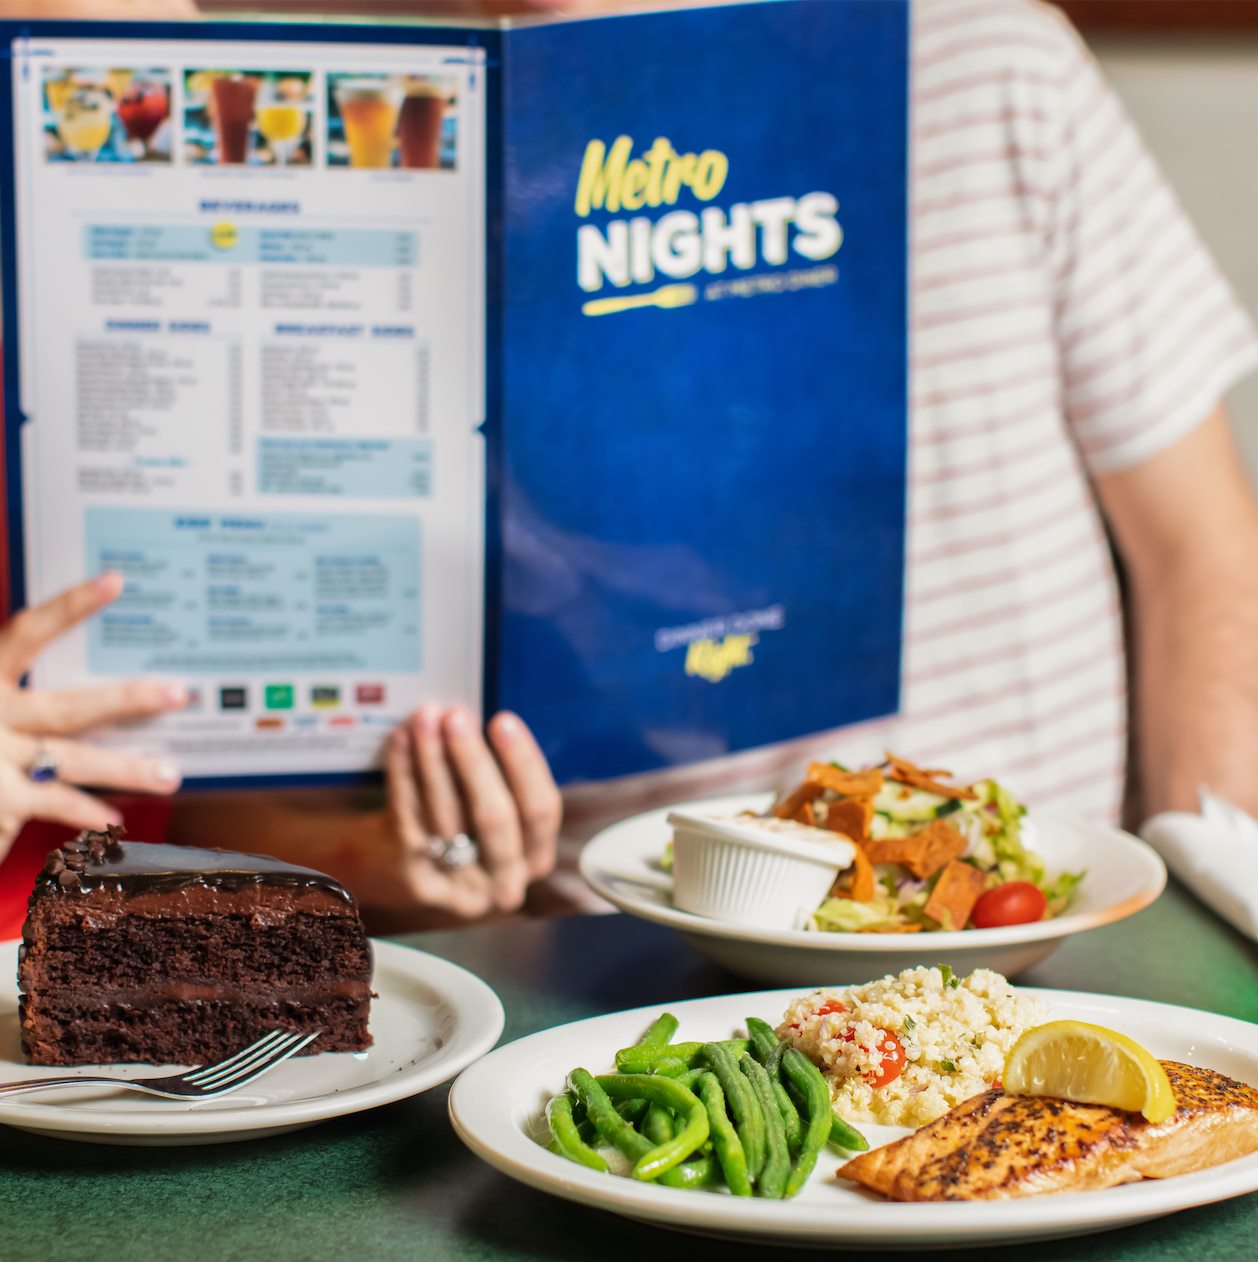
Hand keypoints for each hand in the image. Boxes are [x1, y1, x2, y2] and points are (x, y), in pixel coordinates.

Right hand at [0, 573, 186, 856]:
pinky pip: (48, 805)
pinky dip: (83, 814)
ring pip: (69, 761)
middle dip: (126, 701)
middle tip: (177, 694)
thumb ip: (19, 668)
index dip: (70, 606)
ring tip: (169, 774)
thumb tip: (74, 651)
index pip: (28, 633)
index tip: (114, 581)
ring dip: (124, 769)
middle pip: (66, 708)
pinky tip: (114, 821)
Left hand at [384, 704, 561, 918]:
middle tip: (457, 717)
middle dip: (474, 760)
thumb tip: (475, 720)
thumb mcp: (492, 807)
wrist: (401, 872)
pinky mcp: (416, 879)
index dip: (523, 763)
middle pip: (494, 816)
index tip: (503, 720)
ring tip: (426, 719)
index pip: (540, 809)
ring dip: (433, 758)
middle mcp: (504, 879)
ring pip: (446, 813)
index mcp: (536, 856)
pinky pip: (409, 818)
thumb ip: (498, 775)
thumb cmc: (461, 822)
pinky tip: (402, 739)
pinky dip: (404, 773)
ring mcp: (460, 884)